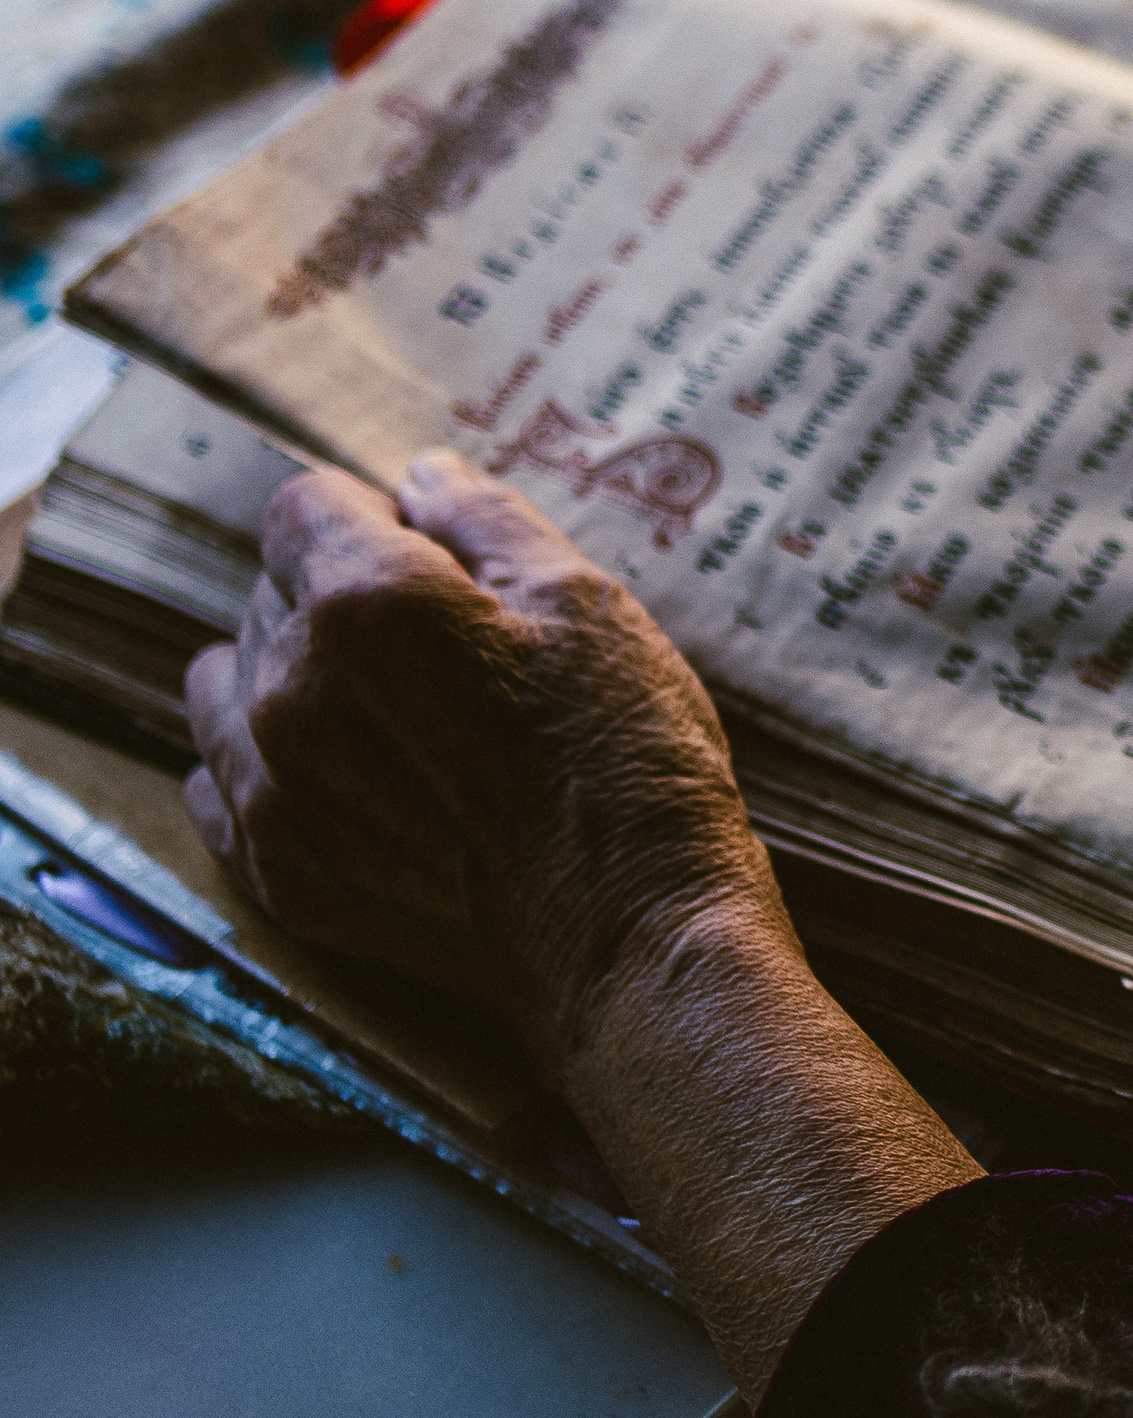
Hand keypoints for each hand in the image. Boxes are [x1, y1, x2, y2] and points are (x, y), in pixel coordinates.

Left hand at [185, 451, 980, 1394]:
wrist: (626, 941)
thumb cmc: (624, 760)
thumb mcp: (587, 603)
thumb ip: (486, 519)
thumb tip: (420, 476)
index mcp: (364, 601)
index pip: (300, 503)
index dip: (371, 515)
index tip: (433, 555)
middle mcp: (287, 689)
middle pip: (269, 591)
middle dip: (341, 595)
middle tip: (447, 648)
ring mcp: (267, 789)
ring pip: (231, 684)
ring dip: (294, 678)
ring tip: (394, 715)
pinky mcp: (272, 870)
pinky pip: (221, 782)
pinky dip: (274, 766)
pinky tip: (360, 781)